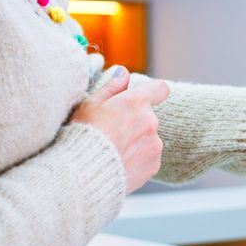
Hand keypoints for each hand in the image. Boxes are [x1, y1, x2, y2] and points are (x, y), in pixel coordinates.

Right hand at [70, 66, 169, 192]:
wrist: (86, 172)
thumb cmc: (84, 135)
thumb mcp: (91, 104)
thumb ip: (111, 87)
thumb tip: (123, 72)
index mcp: (136, 103)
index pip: (160, 89)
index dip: (153, 92)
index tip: (141, 99)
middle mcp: (151, 122)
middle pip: (148, 117)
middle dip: (135, 121)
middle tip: (112, 131)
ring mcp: (155, 144)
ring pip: (149, 138)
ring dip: (136, 141)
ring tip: (113, 150)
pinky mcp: (154, 164)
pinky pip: (148, 157)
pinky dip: (137, 159)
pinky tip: (119, 162)